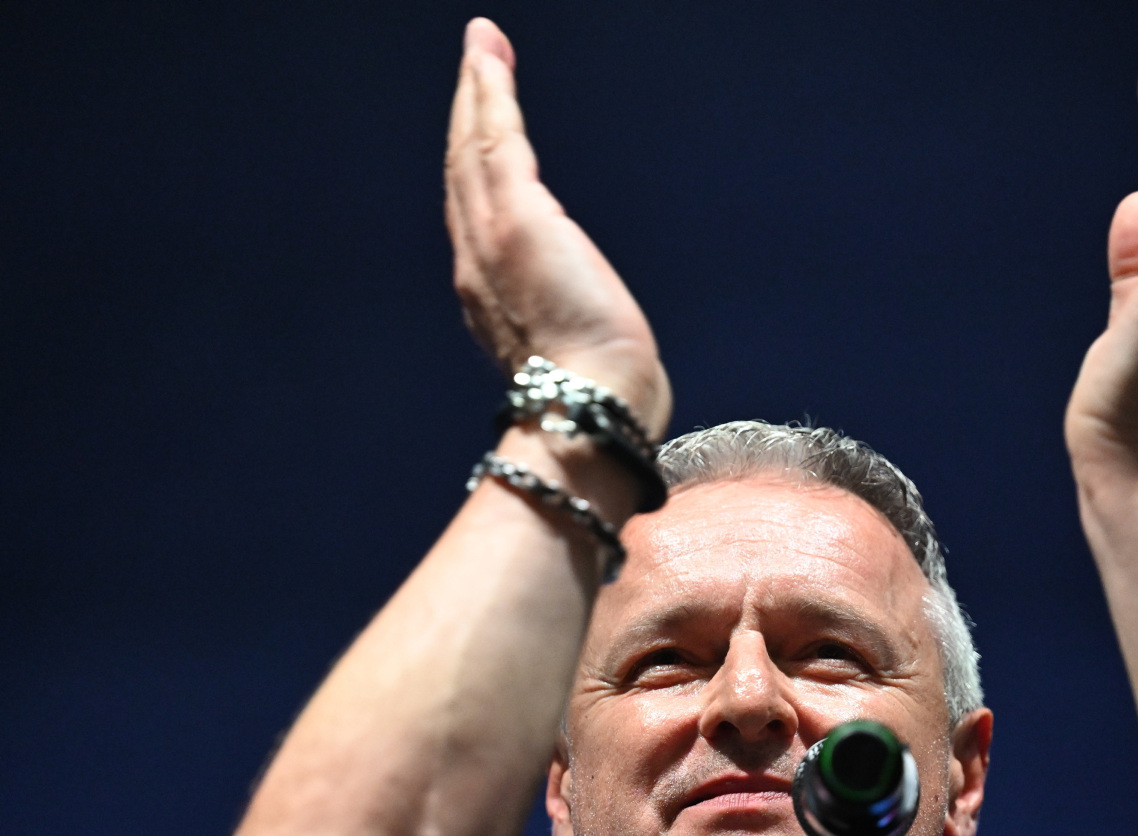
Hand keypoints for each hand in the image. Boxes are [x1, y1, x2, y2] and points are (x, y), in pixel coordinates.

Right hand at [445, 19, 671, 438]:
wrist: (591, 410)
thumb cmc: (596, 397)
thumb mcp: (574, 355)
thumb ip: (569, 328)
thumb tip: (596, 338)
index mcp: (489, 295)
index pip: (475, 215)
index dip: (474, 168)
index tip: (481, 130)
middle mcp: (476, 262)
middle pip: (463, 173)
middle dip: (467, 115)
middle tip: (477, 62)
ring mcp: (490, 238)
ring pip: (473, 148)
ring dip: (476, 92)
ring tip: (482, 45)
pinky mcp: (517, 219)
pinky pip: (497, 141)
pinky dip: (491, 96)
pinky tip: (490, 59)